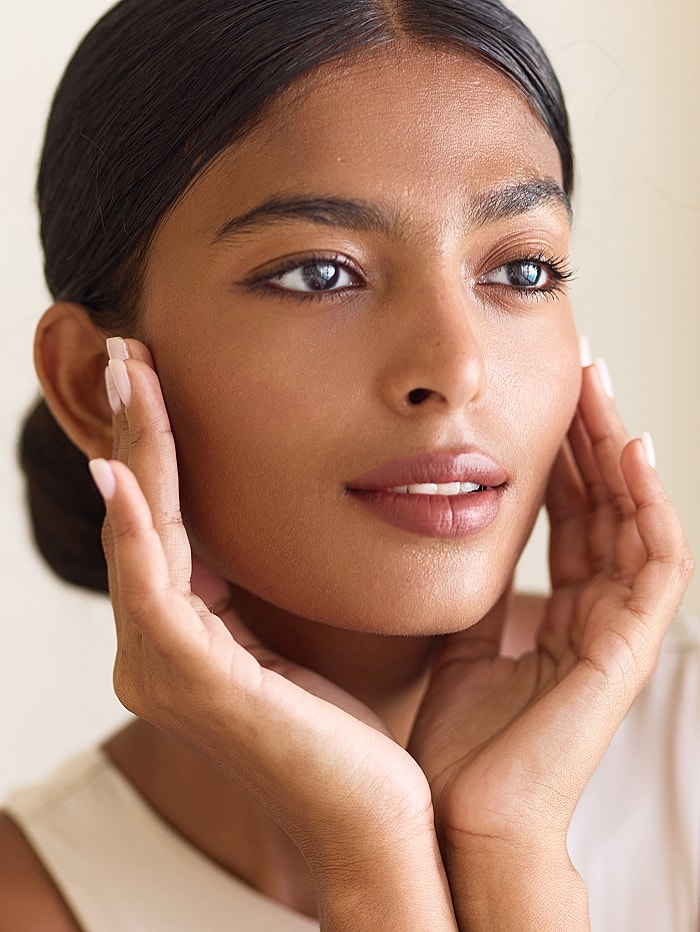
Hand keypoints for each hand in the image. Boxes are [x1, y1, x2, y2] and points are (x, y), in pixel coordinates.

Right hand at [93, 338, 456, 929]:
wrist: (378, 825)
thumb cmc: (353, 734)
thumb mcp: (309, 636)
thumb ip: (281, 585)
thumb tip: (298, 515)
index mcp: (193, 635)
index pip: (168, 519)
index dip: (161, 444)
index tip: (162, 373)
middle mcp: (162, 649)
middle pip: (141, 515)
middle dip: (137, 428)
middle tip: (129, 348)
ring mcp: (168, 667)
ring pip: (140, 534)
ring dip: (135, 450)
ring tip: (132, 373)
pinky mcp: (192, 683)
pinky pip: (154, 588)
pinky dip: (136, 527)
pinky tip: (128, 471)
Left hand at [408, 361, 693, 926]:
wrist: (460, 816)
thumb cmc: (454, 740)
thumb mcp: (459, 638)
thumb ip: (473, 587)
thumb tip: (446, 527)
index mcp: (555, 611)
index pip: (566, 513)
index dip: (557, 454)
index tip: (537, 395)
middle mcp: (592, 614)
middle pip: (602, 505)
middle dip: (589, 434)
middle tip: (577, 367)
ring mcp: (616, 631)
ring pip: (632, 520)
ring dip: (617, 451)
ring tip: (599, 386)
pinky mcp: (628, 650)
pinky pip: (656, 565)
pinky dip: (648, 504)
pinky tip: (630, 449)